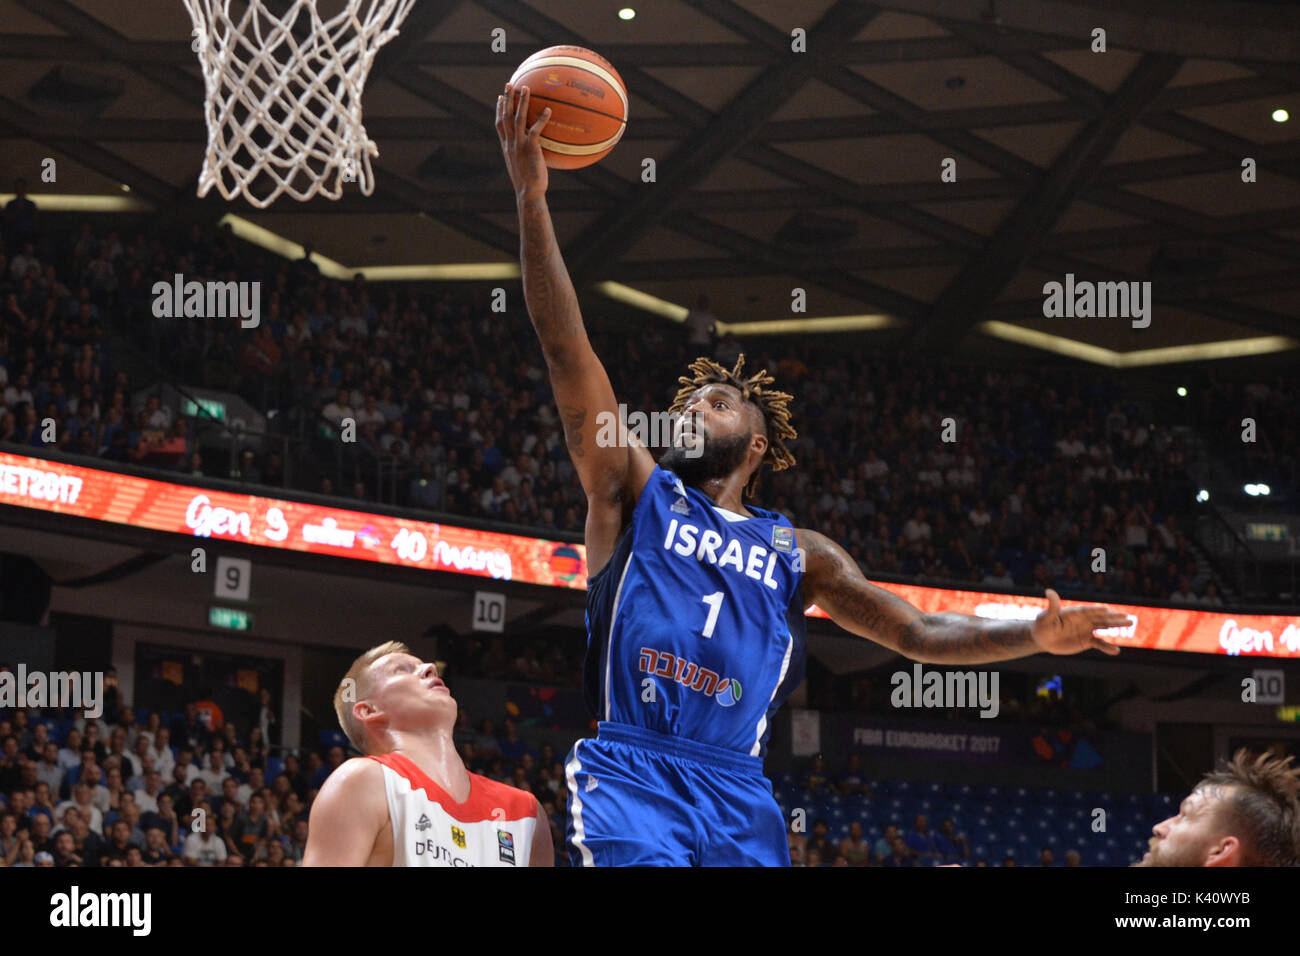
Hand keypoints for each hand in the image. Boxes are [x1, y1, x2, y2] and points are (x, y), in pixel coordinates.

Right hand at [496, 82, 551, 202]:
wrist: (528, 193)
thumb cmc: (528, 184)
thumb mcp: (522, 167)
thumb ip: (524, 155)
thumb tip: (535, 150)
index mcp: (506, 146)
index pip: (499, 124)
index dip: (499, 110)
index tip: (500, 98)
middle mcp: (510, 143)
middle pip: (505, 116)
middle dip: (507, 99)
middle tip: (509, 84)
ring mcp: (519, 145)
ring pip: (518, 118)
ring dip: (521, 102)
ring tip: (526, 88)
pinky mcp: (530, 148)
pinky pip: (535, 130)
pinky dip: (541, 119)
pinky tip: (548, 109)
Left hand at [1030, 588, 1127, 655]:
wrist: (1043, 639)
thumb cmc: (1042, 626)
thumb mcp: (1044, 617)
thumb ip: (1051, 607)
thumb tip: (1049, 591)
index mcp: (1075, 612)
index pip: (1087, 610)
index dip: (1096, 609)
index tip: (1106, 608)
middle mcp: (1084, 619)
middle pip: (1101, 617)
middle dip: (1114, 617)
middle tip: (1127, 616)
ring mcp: (1087, 629)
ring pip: (1104, 626)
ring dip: (1116, 626)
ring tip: (1130, 623)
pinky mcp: (1087, 640)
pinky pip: (1100, 643)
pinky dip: (1107, 647)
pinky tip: (1116, 651)